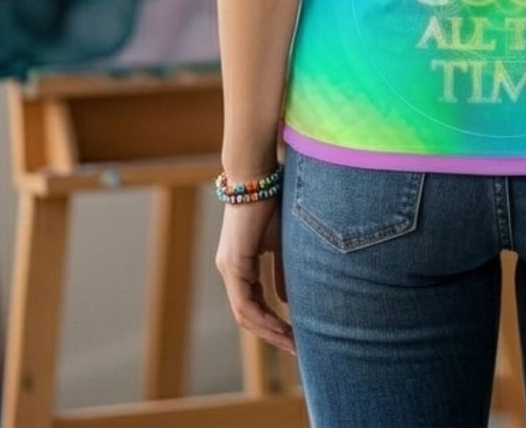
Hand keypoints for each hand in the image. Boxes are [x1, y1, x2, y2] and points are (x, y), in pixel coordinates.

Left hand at [214, 196, 294, 355]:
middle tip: (296, 348)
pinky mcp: (233, 263)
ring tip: (292, 343)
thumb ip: (283, 272)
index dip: (273, 323)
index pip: (254, 304)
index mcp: (240, 264)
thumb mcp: (283, 242)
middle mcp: (230, 269)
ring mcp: (229, 267)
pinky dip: (264, 317)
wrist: (259, 175)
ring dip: (269, 331)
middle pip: (248, 315)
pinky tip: (282, 326)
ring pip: (245, 314)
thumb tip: (286, 301)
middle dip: (273, 334)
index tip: (295, 336)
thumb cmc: (274, 201)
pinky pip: (245, 303)